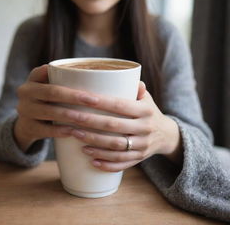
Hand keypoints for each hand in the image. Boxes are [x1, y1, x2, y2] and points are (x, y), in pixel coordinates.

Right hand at [14, 65, 103, 151]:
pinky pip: (44, 130)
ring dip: (70, 115)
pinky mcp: (27, 127)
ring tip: (87, 118)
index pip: (46, 70)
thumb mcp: (51, 87)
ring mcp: (24, 110)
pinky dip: (59, 131)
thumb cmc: (49, 101)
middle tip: (95, 101)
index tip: (87, 76)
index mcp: (33, 78)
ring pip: (48, 112)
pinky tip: (73, 131)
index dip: (66, 73)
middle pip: (52, 92)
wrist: (27, 123)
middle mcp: (25, 91)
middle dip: (74, 97)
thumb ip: (67, 81)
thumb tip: (103, 77)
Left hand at [66, 82, 182, 171]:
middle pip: (113, 126)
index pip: (120, 105)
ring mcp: (142, 146)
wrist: (166, 135)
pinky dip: (106, 163)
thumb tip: (124, 74)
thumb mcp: (147, 98)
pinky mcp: (139, 158)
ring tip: (76, 136)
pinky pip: (122, 163)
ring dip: (94, 143)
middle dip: (90, 122)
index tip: (82, 98)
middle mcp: (145, 128)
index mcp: (145, 111)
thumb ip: (135, 88)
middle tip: (71, 118)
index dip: (101, 102)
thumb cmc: (149, 112)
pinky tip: (91, 160)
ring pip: (115, 147)